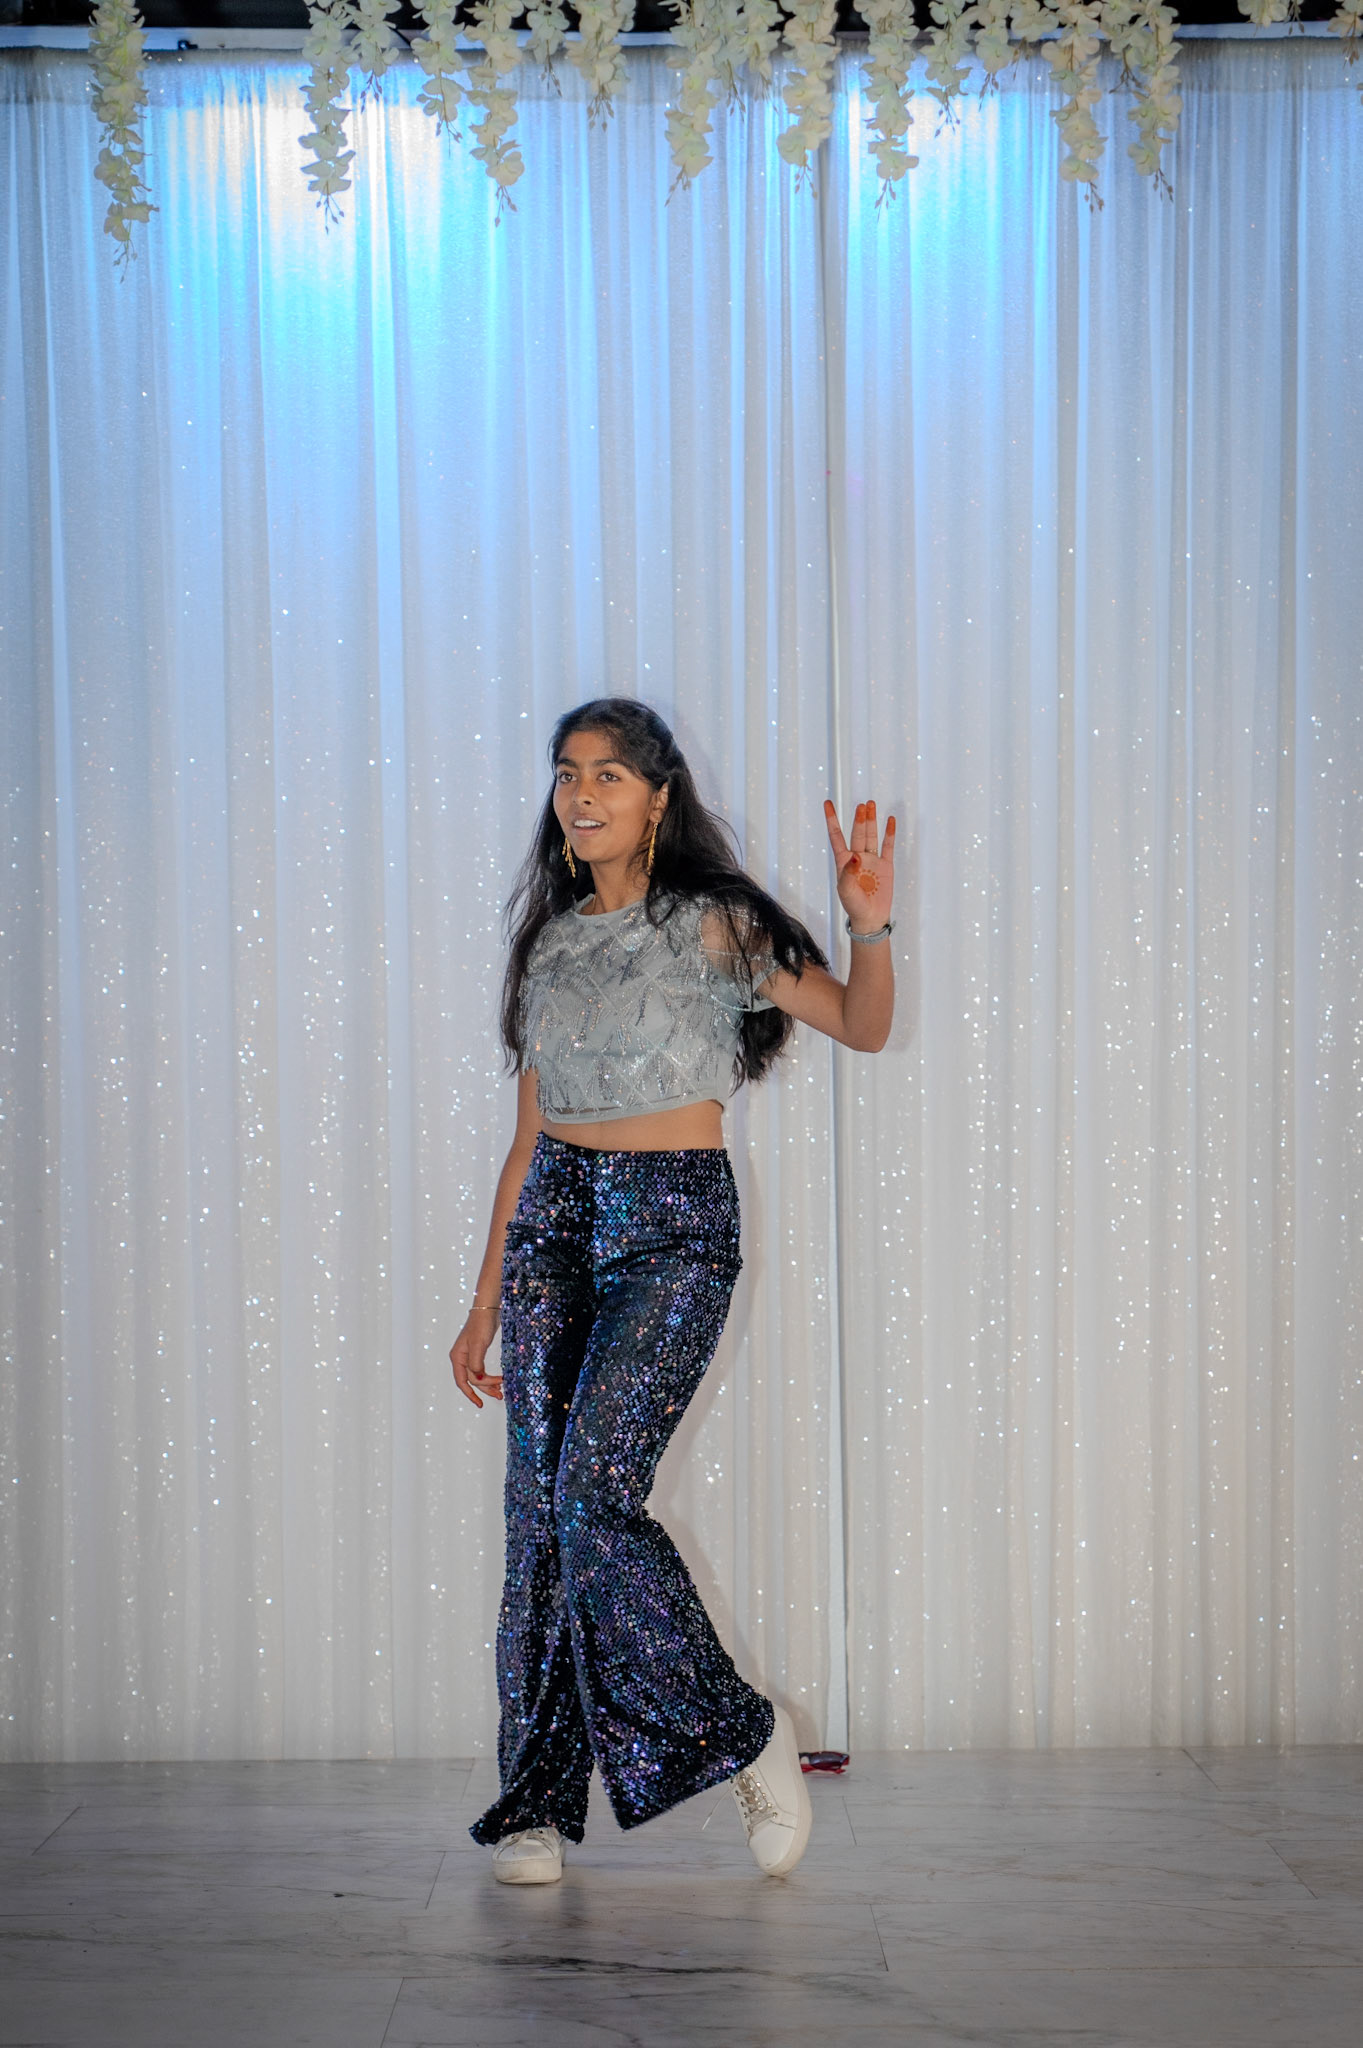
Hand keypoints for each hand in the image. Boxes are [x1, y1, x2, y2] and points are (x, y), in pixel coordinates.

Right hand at [450, 1311, 503, 1409]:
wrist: (487, 1309)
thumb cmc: (481, 1324)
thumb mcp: (478, 1345)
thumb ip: (476, 1364)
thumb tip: (477, 1380)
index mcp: (457, 1357)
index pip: (461, 1381)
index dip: (470, 1394)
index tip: (480, 1404)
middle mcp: (461, 1358)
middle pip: (472, 1380)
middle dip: (485, 1389)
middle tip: (500, 1395)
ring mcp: (469, 1355)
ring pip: (478, 1375)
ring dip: (489, 1384)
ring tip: (501, 1391)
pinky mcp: (478, 1352)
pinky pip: (482, 1369)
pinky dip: (489, 1376)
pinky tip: (498, 1379)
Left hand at [824, 798, 895, 930]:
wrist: (870, 918)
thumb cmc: (854, 905)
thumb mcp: (846, 890)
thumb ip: (848, 872)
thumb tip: (856, 856)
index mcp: (843, 861)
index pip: (836, 836)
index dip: (832, 819)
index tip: (827, 803)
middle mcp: (857, 857)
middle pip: (857, 833)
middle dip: (859, 819)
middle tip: (862, 805)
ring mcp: (872, 860)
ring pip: (871, 836)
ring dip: (871, 821)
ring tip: (870, 804)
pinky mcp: (885, 866)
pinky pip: (887, 846)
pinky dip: (889, 833)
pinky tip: (890, 820)